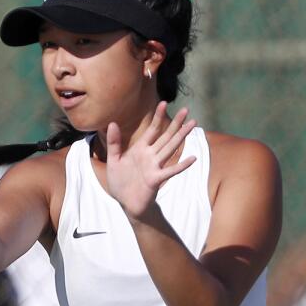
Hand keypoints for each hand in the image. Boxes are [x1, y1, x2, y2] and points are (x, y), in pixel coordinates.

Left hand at [104, 102, 197, 221]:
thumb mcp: (113, 160)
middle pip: (166, 136)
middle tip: (187, 110)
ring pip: (170, 148)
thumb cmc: (120, 182)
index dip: (158, 117)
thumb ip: (114, 143)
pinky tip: (192, 158)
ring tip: (193, 125)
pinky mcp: (156, 179)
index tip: (164, 103)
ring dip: (181, 137)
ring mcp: (155, 167)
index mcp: (141, 149)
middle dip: (176, 123)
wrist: (125, 202)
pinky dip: (181, 165)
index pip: (152, 130)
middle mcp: (151, 156)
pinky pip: (170, 171)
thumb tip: (112, 123)